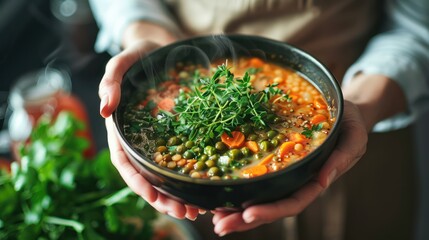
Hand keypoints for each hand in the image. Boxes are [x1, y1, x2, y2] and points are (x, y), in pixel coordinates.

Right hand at [98, 23, 200, 219]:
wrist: (164, 49)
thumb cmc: (141, 55)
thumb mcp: (124, 61)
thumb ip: (111, 79)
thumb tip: (103, 108)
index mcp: (123, 128)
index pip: (124, 161)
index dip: (137, 181)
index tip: (154, 196)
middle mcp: (140, 138)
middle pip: (146, 175)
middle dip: (162, 198)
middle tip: (183, 212)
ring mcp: (159, 138)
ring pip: (165, 174)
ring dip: (177, 195)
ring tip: (196, 210)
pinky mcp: (178, 134)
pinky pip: (182, 159)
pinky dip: (190, 177)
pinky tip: (204, 189)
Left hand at [211, 73, 407, 235]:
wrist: (341, 111)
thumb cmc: (349, 122)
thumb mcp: (354, 136)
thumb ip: (342, 158)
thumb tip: (322, 181)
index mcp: (316, 179)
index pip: (293, 202)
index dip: (271, 210)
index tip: (249, 213)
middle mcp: (297, 181)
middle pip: (271, 207)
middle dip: (245, 219)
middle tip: (220, 226)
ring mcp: (285, 174)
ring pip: (260, 198)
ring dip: (237, 211)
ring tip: (215, 219)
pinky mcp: (275, 163)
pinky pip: (256, 179)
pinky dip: (239, 190)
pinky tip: (220, 195)